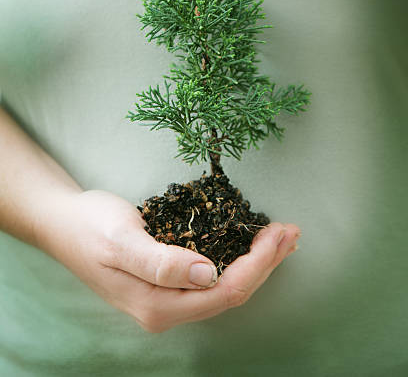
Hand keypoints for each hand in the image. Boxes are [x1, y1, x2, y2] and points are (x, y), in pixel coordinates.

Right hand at [46, 189, 299, 332]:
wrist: (63, 223)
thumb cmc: (89, 226)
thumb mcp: (121, 239)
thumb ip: (161, 262)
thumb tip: (208, 273)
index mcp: (158, 305)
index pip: (224, 292)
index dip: (258, 266)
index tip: (278, 233)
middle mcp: (167, 309)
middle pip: (231, 292)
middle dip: (265, 263)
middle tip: (290, 231)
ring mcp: (167, 298)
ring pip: (224, 286)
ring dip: (256, 261)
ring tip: (281, 236)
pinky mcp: (167, 282)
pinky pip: (212, 276)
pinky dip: (236, 257)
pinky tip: (250, 243)